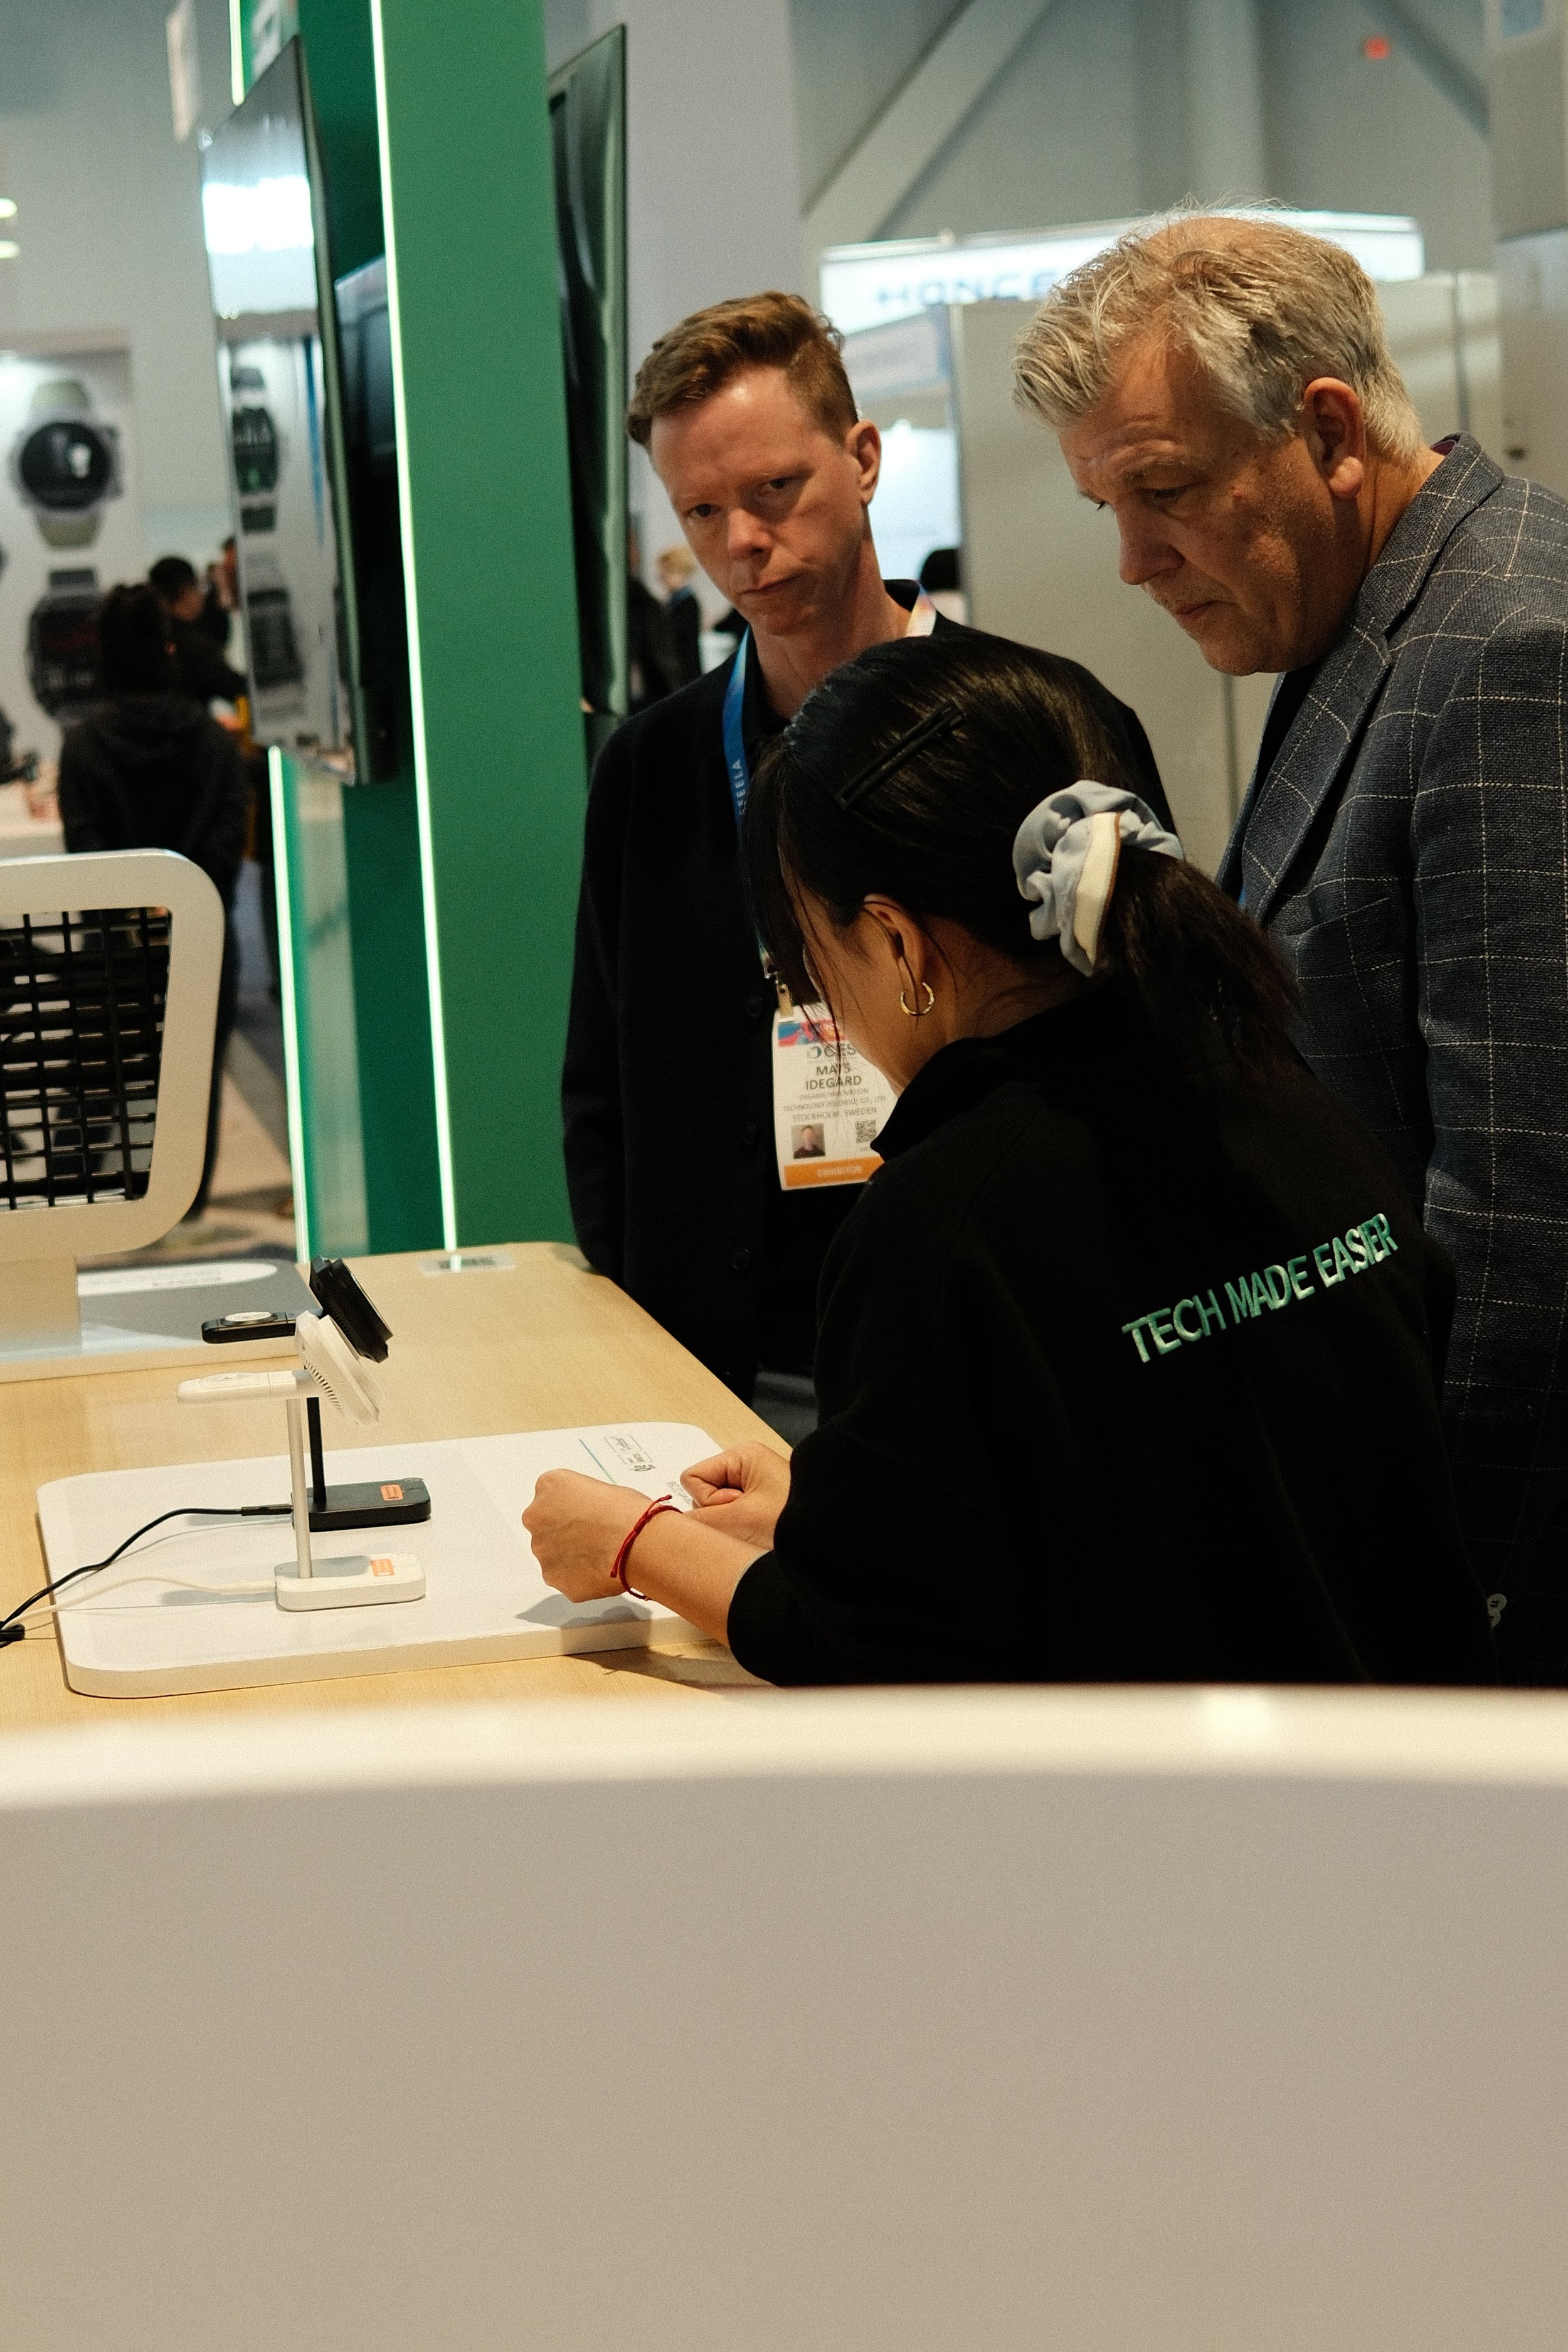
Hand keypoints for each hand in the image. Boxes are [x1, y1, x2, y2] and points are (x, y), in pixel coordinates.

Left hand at [522, 1471, 647, 1600]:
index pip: (550, 1495)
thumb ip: (582, 1500)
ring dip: (569, 1555)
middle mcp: (537, 1517)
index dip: (570, 1506)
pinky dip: (577, 1576)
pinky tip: (598, 1570)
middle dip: (564, 1532)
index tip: (584, 1513)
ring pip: (552, 1554)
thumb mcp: (602, 1489)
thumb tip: (588, 1514)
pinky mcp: (552, 1577)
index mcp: (549, 1486)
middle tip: (591, 1536)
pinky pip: (562, 1577)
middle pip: (546, 1526)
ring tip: (599, 1555)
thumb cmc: (627, 1513)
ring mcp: (542, 1550)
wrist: (636, 1545)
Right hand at [681, 1442, 790, 1549]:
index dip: (707, 1500)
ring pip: (717, 1509)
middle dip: (720, 1514)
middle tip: (749, 1519)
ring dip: (731, 1523)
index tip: (736, 1507)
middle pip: (704, 1494)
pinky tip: (758, 1531)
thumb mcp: (740, 1519)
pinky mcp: (757, 1502)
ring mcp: (750, 1485)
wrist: (825, 1535)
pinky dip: (740, 1527)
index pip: (693, 1478)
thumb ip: (702, 1520)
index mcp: (740, 1456)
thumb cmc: (793, 1520)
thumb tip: (677, 1523)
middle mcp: (744, 1466)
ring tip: (757, 1526)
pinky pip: (732, 1516)